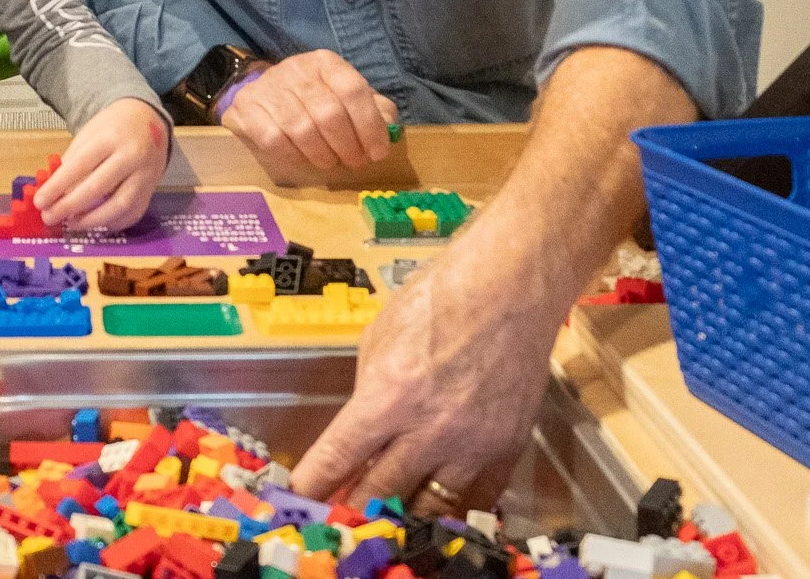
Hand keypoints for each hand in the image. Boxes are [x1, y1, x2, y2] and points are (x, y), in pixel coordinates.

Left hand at [33, 99, 168, 230]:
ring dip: (91, 220)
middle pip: (98, 187)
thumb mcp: (89, 133)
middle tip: (50, 217)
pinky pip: (132, 214)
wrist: (148, 120)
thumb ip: (72, 160)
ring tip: (71, 223)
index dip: (57, 186)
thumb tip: (53, 192)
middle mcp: (132, 156)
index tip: (40, 202)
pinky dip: (111, 223)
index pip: (80, 164)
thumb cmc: (113, 127)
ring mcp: (146, 175)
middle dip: (70, 206)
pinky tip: (94, 223)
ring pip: (119, 205)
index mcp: (111, 137)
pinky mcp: (151, 191)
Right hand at [221, 50, 397, 170]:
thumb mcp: (344, 96)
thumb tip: (389, 128)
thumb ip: (373, 109)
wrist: (262, 92)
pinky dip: (293, 155)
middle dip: (348, 146)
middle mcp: (297, 69)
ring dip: (322, 154)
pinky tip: (302, 158)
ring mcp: (269, 87)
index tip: (378, 152)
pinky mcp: (247, 107)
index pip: (353, 90)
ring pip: (302, 129)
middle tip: (354, 162)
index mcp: (326, 63)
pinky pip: (274, 139)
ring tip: (329, 162)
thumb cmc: (312, 98)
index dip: (370, 125)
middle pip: (329, 113)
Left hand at [288, 243, 553, 513]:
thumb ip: (369, 391)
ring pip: (430, 508)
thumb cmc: (437, 300)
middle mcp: (430, 430)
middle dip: (352, 508)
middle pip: (380, 492)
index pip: (338, 458)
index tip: (298, 504)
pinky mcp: (507, 451)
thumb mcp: (379, 339)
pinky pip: (476, 499)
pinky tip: (435, 510)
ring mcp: (473, 446)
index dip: (313, 487)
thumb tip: (361, 433)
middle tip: (335, 520)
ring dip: (401, 516)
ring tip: (382, 520)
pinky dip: (452, 508)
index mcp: (389, 396)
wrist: (511, 289)